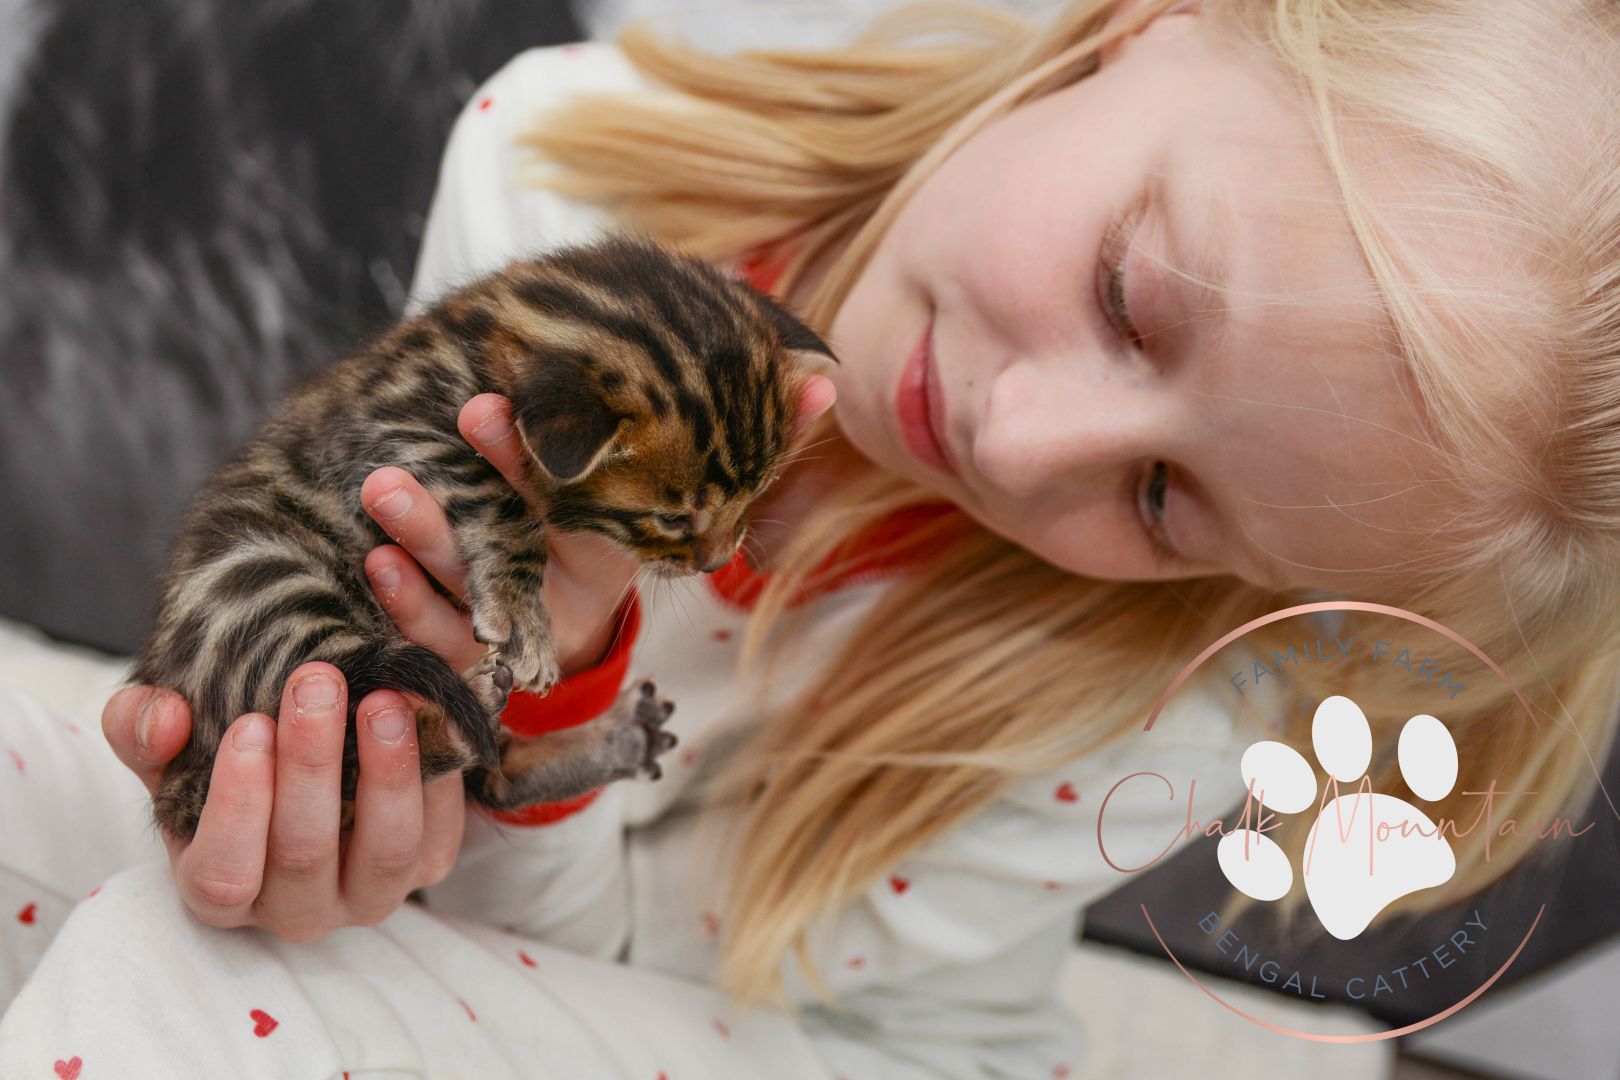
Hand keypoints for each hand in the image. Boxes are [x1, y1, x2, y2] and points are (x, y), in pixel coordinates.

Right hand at [102, 666, 465, 941]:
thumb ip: (143, 730)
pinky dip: (438, 777)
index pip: (224, 873)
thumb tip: (164, 716)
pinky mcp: (425, 870)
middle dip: (312, 763)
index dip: (238, 804)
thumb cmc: (228, 765)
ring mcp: (366, 896)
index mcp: (219, 890)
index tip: (251, 724)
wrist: (304, 765)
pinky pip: (440, 835)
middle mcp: (295, 909)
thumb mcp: (171, 750)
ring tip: (383, 700)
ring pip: (385, 851)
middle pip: (305, 852)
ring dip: (387, 771)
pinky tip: (429, 716)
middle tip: (317, 682)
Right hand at [358, 381, 836, 675]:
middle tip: (427, 441)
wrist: (580, 631)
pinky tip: (381, 581)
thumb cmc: (633, 542)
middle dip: (448, 479)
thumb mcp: (691, 506)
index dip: (516, 437)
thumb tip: (826, 384)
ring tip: (380, 502)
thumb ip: (755, 452)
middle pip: (476, 501)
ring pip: (443, 555)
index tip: (490, 400)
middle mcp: (510, 524)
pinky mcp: (470, 638)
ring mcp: (481, 578)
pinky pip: (438, 629)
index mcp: (561, 490)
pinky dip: (414, 611)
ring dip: (414, 531)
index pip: (536, 458)